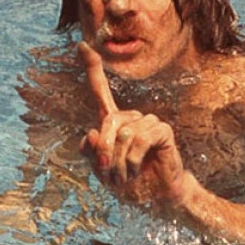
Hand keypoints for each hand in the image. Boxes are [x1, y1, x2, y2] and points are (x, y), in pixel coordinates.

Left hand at [78, 42, 190, 205]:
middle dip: (105, 152)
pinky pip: (140, 138)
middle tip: (111, 175)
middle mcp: (130, 117)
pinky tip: (138, 168)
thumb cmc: (130, 184)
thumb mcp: (102, 171)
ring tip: (127, 176)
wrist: (155, 199)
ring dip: (120, 162)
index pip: (100, 92)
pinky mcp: (162, 130)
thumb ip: (92, 153)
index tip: (81, 45)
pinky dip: (132, 159)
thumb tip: (90, 133)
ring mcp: (148, 121)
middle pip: (107, 121)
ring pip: (123, 134)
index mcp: (113, 123)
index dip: (91, 69)